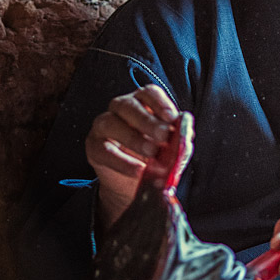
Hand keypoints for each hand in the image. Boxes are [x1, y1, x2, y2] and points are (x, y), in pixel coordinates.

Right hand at [85, 85, 180, 227]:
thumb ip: (179, 139)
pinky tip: (138, 169)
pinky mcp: (94, 147)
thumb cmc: (154, 159)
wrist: (135, 186)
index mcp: (142, 103)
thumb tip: (185, 130)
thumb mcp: (171, 149)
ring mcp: (104, 126)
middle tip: (163, 137)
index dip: (160, 102)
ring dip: (133, 138)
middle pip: (128, 105)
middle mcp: (120, 109)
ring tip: (151, 152)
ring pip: (111, 123)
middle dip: (147, 120)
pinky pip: (104, 150)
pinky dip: (122, 161)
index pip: (148, 93)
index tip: (171, 118)